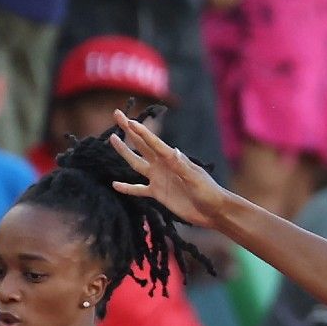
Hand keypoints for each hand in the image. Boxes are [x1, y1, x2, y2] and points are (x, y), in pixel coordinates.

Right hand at [107, 110, 232, 230]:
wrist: (214, 211)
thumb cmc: (209, 192)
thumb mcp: (195, 179)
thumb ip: (182, 167)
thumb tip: (173, 151)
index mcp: (172, 159)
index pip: (153, 142)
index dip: (140, 131)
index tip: (128, 120)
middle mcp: (162, 165)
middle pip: (141, 145)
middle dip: (129, 130)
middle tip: (117, 114)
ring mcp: (159, 179)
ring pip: (136, 163)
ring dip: (125, 152)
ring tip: (113, 138)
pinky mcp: (158, 194)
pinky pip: (138, 189)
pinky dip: (127, 188)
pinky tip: (115, 184)